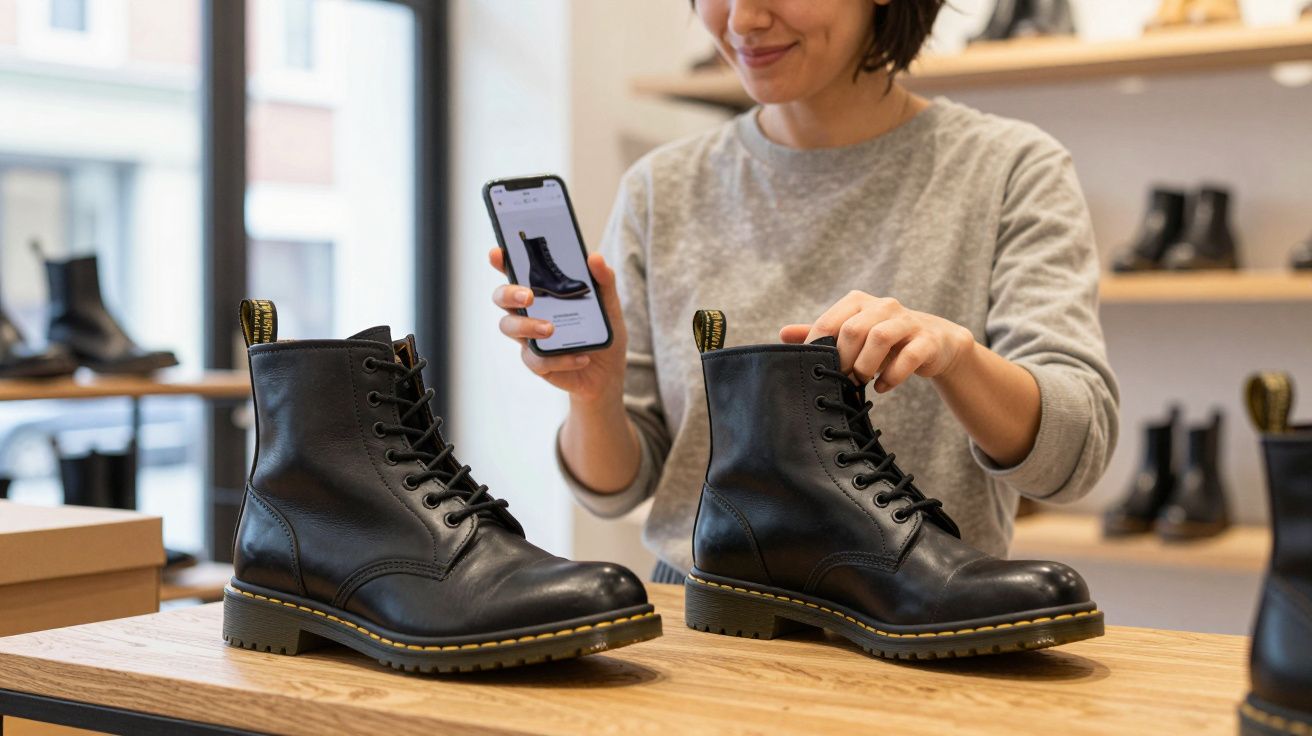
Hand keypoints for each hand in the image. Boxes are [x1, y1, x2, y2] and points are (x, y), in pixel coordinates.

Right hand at [489, 248, 627, 403]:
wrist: (608, 372)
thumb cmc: (601, 331)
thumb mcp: (609, 304)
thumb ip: (604, 280)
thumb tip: (594, 258)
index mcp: (543, 292)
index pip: (516, 271)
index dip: (502, 261)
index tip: (497, 253)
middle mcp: (529, 312)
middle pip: (502, 297)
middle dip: (509, 293)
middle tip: (529, 296)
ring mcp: (529, 337)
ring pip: (510, 327)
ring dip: (527, 326)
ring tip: (551, 329)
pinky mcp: (537, 362)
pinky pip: (537, 360)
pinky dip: (560, 359)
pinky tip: (581, 357)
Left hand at [780, 290, 975, 392]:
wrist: (934, 342)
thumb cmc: (882, 341)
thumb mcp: (851, 335)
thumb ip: (820, 334)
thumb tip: (782, 334)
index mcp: (858, 302)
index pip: (829, 323)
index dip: (819, 350)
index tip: (815, 372)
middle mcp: (883, 306)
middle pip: (853, 330)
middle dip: (843, 360)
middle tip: (840, 380)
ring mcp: (908, 321)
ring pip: (880, 337)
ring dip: (865, 366)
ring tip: (859, 382)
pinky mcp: (928, 341)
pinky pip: (908, 356)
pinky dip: (892, 375)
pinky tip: (882, 387)